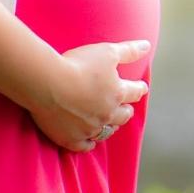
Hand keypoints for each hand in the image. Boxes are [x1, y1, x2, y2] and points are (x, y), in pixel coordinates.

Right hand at [27, 39, 151, 152]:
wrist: (46, 83)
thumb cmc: (77, 64)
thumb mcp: (107, 52)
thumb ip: (129, 51)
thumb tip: (147, 45)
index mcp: (117, 93)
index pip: (135, 92)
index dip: (139, 88)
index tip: (141, 87)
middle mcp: (107, 114)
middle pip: (123, 115)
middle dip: (126, 110)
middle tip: (127, 108)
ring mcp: (89, 128)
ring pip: (106, 132)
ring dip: (110, 127)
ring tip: (110, 124)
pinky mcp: (71, 139)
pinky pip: (85, 146)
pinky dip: (89, 144)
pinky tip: (90, 142)